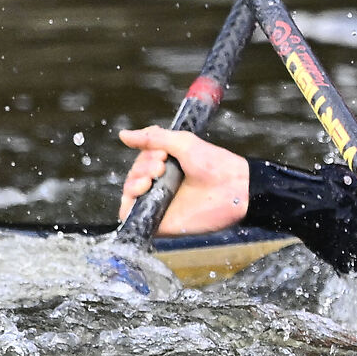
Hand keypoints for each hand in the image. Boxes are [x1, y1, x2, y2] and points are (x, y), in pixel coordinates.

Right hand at [117, 127, 249, 232]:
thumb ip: (154, 138)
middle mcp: (161, 185)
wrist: (233, 188)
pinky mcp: (158, 221)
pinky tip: (142, 191)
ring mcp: (159, 203)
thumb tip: (123, 135)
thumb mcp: (184, 143)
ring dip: (133, 182)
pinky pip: (131, 217)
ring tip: (152, 179)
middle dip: (141, 167)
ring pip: (129, 194)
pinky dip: (128, 205)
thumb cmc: (214, 164)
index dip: (145, 156)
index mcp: (166, 168)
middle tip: (161, 166)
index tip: (162, 154)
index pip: (140, 162)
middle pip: (133, 176)